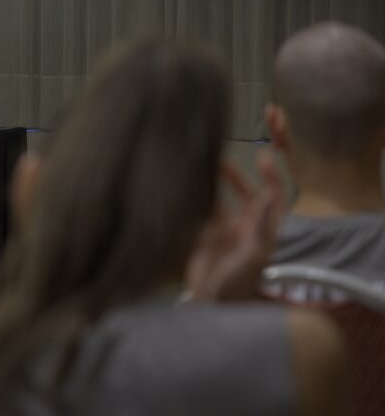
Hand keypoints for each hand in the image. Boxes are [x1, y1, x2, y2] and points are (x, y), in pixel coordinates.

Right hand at [185, 149, 282, 301]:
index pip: (272, 197)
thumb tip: (269, 192)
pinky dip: (198, 199)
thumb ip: (259, 222)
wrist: (210, 303)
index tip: (262, 156)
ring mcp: (225, 231)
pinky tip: (189, 186)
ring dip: (215, 185)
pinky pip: (204, 212)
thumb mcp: (251, 254)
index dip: (270, 176)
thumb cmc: (236, 283)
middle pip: (244, 194)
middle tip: (221, 157)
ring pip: (222, 201)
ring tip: (203, 166)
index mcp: (262, 230)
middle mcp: (245, 227)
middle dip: (236, 176)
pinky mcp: (205, 237)